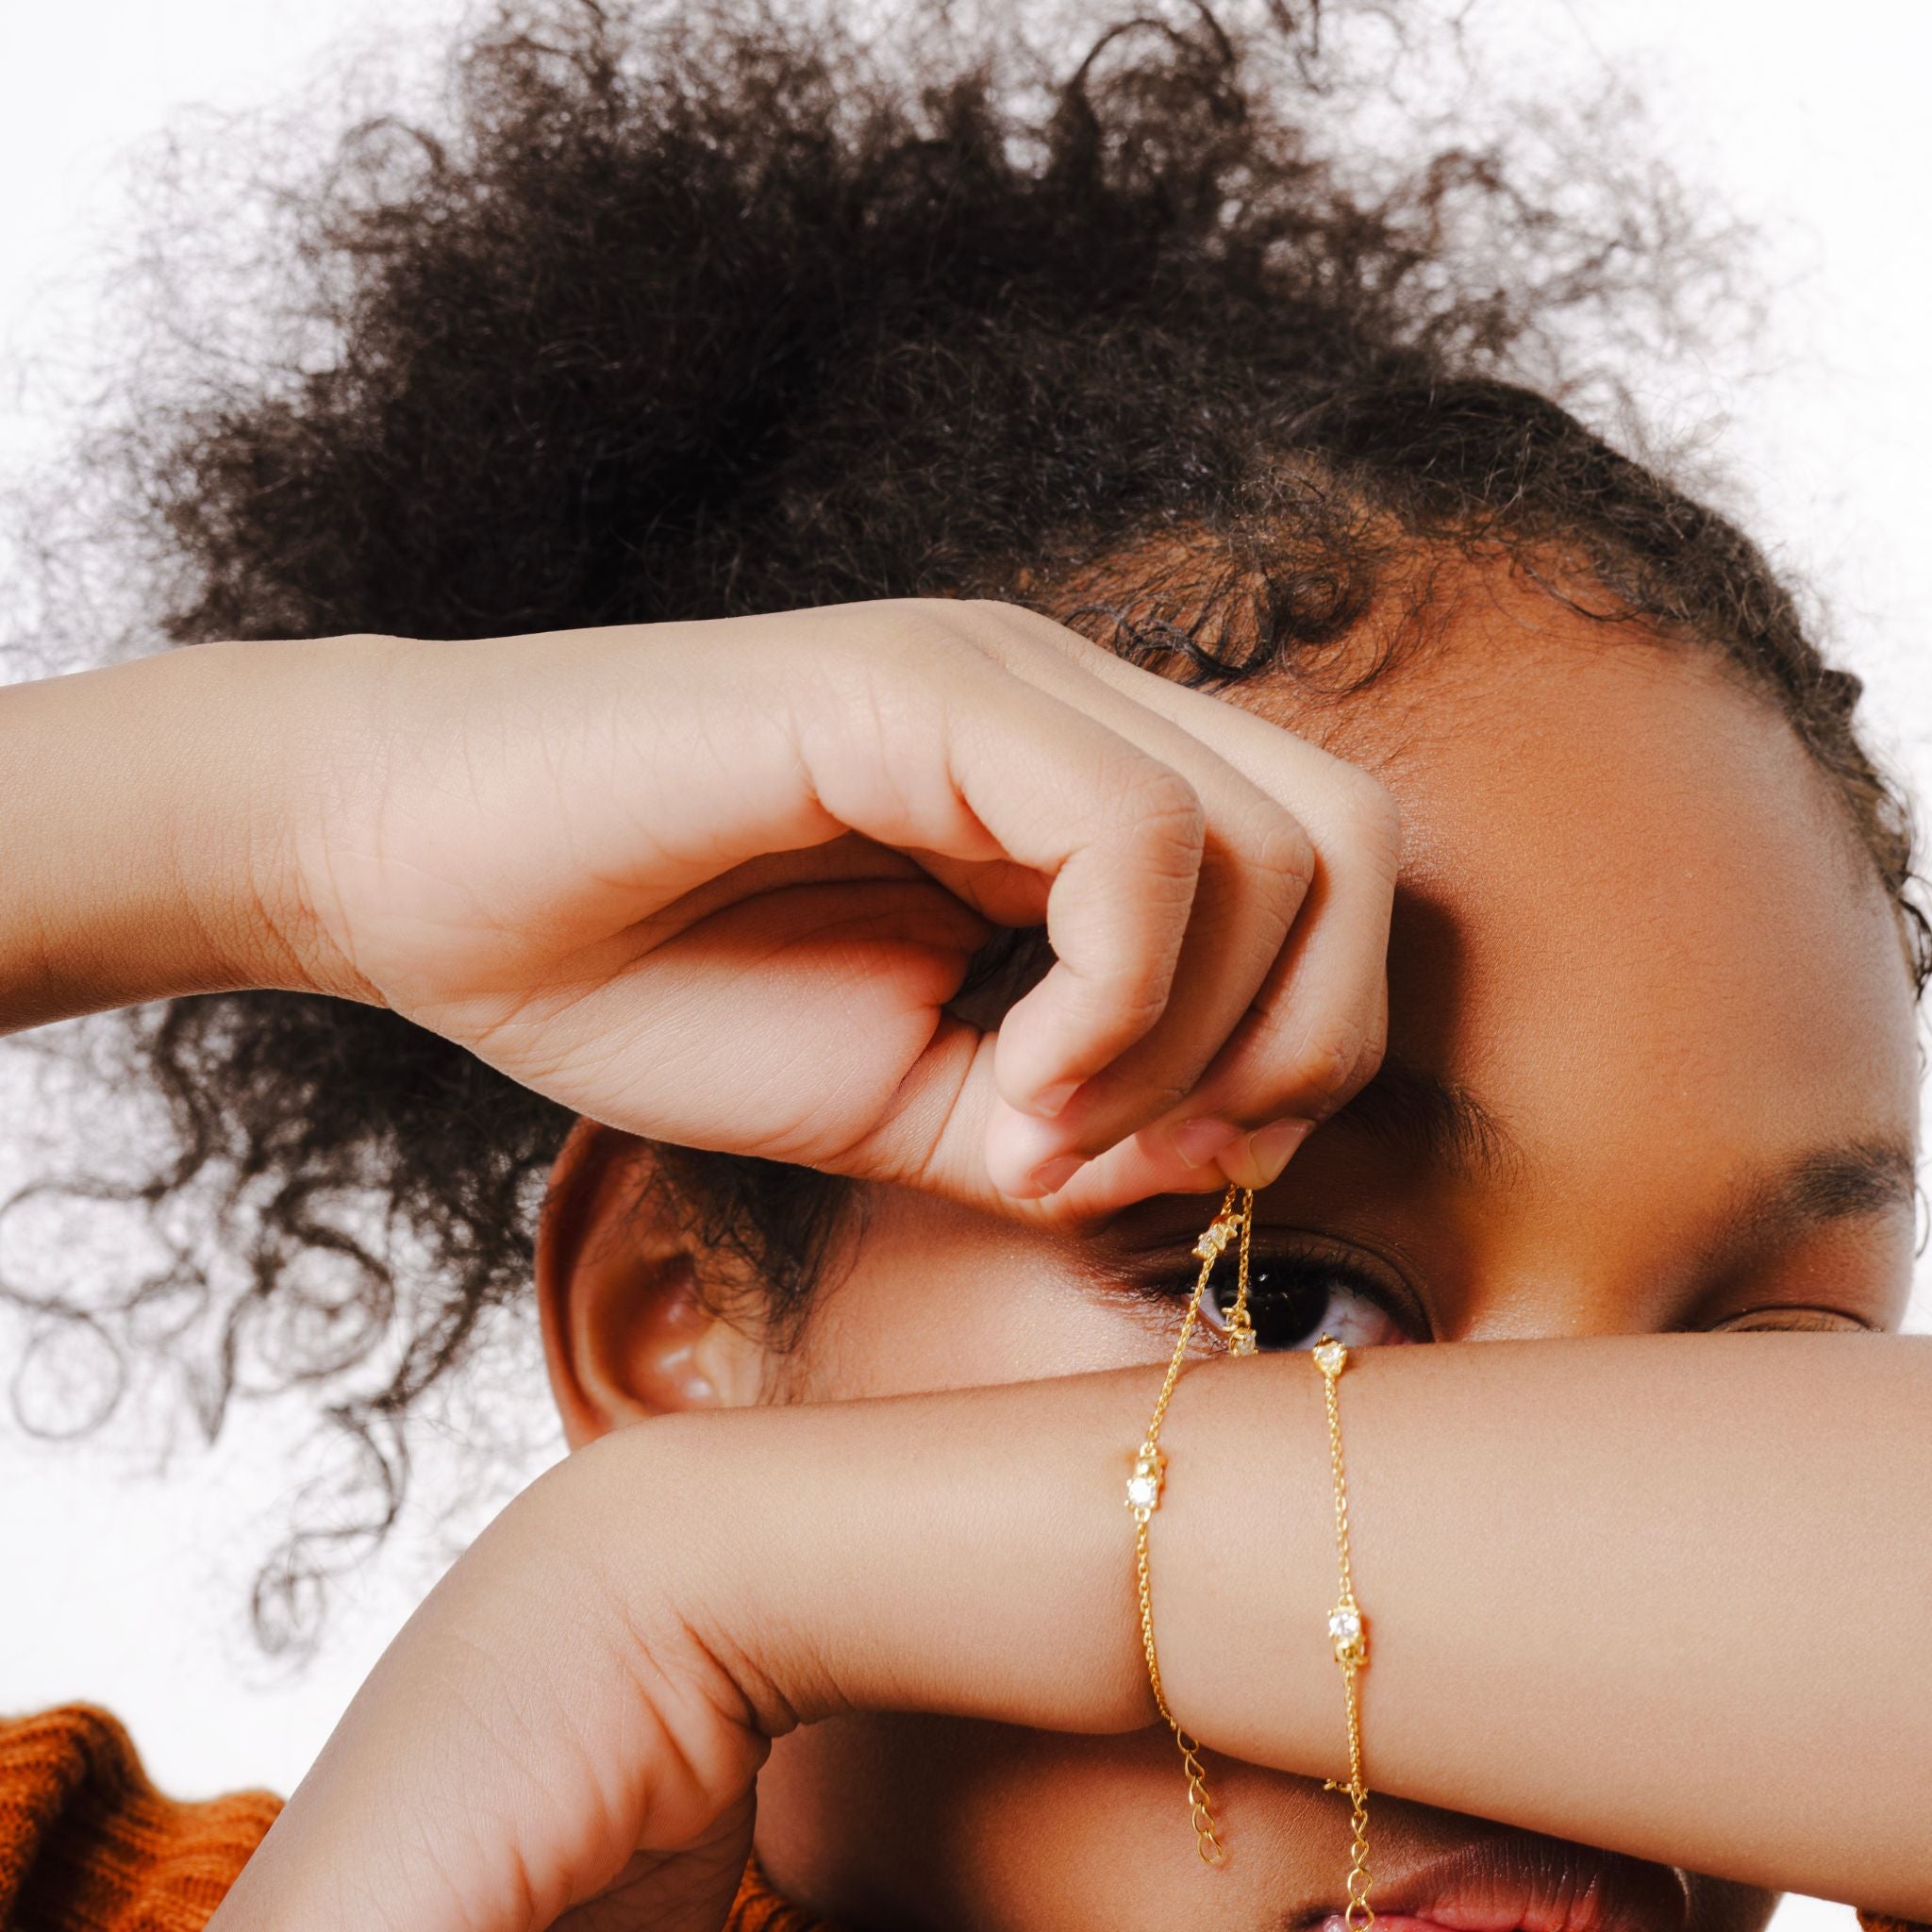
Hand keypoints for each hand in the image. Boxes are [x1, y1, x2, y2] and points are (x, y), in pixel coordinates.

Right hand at [279, 599, 1397, 1217]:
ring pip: (1283, 838)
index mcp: (1080, 797)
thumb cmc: (646, 980)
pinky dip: (1121, 995)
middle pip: (1354, 850)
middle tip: (1150, 1157)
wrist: (417, 876)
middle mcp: (1073, 713)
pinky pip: (1136, 830)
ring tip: (1040, 1126)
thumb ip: (1081, 1126)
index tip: (1158, 1174)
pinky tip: (1011, 1083)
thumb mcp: (910, 1103)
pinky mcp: (919, 685)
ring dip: (1204, 1040)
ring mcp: (1005, 682)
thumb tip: (1241, 1157)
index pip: (1326, 892)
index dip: (1304, 1058)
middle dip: (1307, 1046)